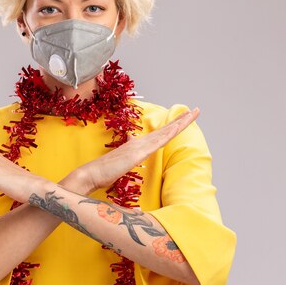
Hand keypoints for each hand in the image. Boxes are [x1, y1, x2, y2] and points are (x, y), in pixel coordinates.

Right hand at [71, 107, 199, 193]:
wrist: (90, 174)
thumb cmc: (103, 172)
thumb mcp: (119, 163)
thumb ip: (126, 155)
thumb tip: (130, 141)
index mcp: (136, 145)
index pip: (158, 135)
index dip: (170, 127)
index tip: (181, 121)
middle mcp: (139, 142)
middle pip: (164, 129)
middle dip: (180, 120)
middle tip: (194, 110)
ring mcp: (139, 146)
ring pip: (165, 132)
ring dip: (180, 122)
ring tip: (192, 113)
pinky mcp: (139, 152)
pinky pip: (159, 141)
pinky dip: (170, 133)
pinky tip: (178, 127)